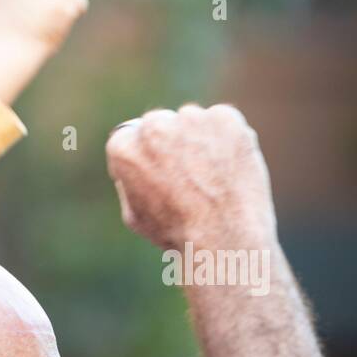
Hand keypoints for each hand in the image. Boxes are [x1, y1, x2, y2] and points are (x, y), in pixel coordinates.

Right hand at [105, 104, 276, 249]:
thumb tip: (135, 163)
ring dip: (199, 139)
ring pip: (193, 121)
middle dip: (170, 143)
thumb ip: (129, 179)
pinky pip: (224, 122)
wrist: (223, 238)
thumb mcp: (134, 214)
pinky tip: (231, 168)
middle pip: (160, 123)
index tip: (161, 176)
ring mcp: (191, 118)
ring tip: (213, 176)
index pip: (130, 138)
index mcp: (124, 145)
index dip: (146, 157)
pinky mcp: (225, 118)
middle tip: (190, 174)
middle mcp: (154, 125)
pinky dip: (229, 139)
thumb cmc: (177, 233)